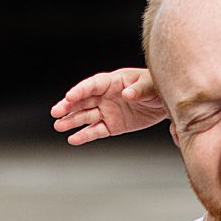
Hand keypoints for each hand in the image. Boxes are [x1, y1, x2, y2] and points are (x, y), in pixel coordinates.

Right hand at [49, 67, 166, 143]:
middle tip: (56, 112)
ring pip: (85, 116)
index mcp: (112, 82)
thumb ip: (139, 89)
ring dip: (72, 121)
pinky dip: (84, 135)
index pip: (92, 85)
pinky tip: (73, 139)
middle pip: (83, 101)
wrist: (165, 103)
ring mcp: (107, 111)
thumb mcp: (150, 85)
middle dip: (68, 106)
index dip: (80, 90)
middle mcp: (105, 96)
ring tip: (59, 126)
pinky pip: (96, 131)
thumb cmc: (156, 87)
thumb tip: (127, 94)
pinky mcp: (111, 126)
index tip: (69, 96)